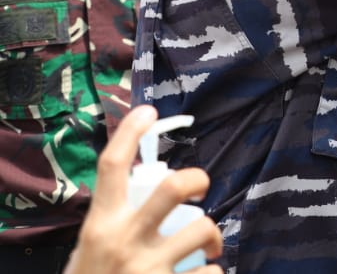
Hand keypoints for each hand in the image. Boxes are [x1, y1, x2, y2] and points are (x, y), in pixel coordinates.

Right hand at [65, 105, 222, 273]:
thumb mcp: (90, 254)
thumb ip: (115, 224)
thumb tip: (148, 190)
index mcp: (100, 227)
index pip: (112, 167)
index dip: (130, 132)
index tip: (149, 111)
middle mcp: (123, 243)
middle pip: (171, 187)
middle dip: (195, 178)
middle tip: (201, 187)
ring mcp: (148, 269)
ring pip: (203, 228)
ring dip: (213, 237)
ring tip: (208, 249)